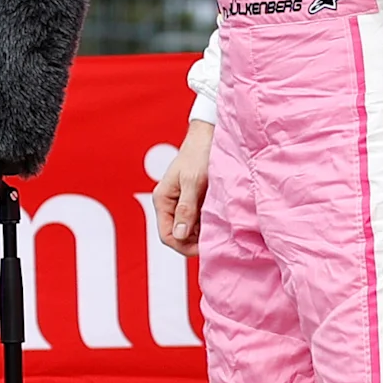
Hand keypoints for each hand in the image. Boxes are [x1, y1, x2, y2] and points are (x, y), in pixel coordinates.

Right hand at [152, 124, 212, 253]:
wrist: (210, 135)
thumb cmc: (199, 154)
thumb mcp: (193, 182)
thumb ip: (186, 209)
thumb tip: (180, 234)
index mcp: (162, 199)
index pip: (167, 235)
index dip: (184, 246)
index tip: (205, 247)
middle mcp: (170, 204)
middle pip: (179, 235)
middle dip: (195, 240)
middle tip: (217, 237)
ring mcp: (182, 202)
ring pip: (190, 229)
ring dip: (203, 231)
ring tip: (220, 226)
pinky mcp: (194, 200)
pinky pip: (199, 219)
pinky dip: (209, 222)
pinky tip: (220, 218)